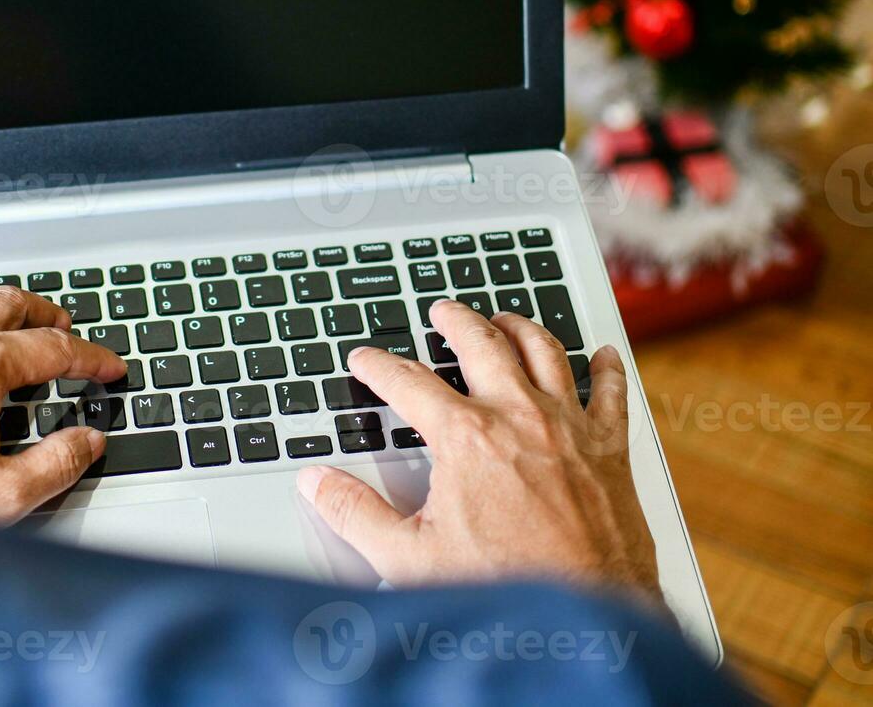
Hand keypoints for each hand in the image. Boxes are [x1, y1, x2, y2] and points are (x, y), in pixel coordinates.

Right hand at [297, 299, 660, 601]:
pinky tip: (602, 357)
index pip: (409, 382)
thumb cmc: (502, 590)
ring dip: (521, 327)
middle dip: (456, 321)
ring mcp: (569, 429)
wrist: (582, 619)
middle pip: (482, 344)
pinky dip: (606, 369)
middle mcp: (518, 418)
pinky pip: (612, 394)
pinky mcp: (610, 451)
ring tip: (507, 318)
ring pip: (544, 353)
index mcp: (465, 437)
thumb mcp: (407, 557)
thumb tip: (317, 483)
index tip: (366, 359)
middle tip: (442, 311)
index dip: (379, 366)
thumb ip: (354, 513)